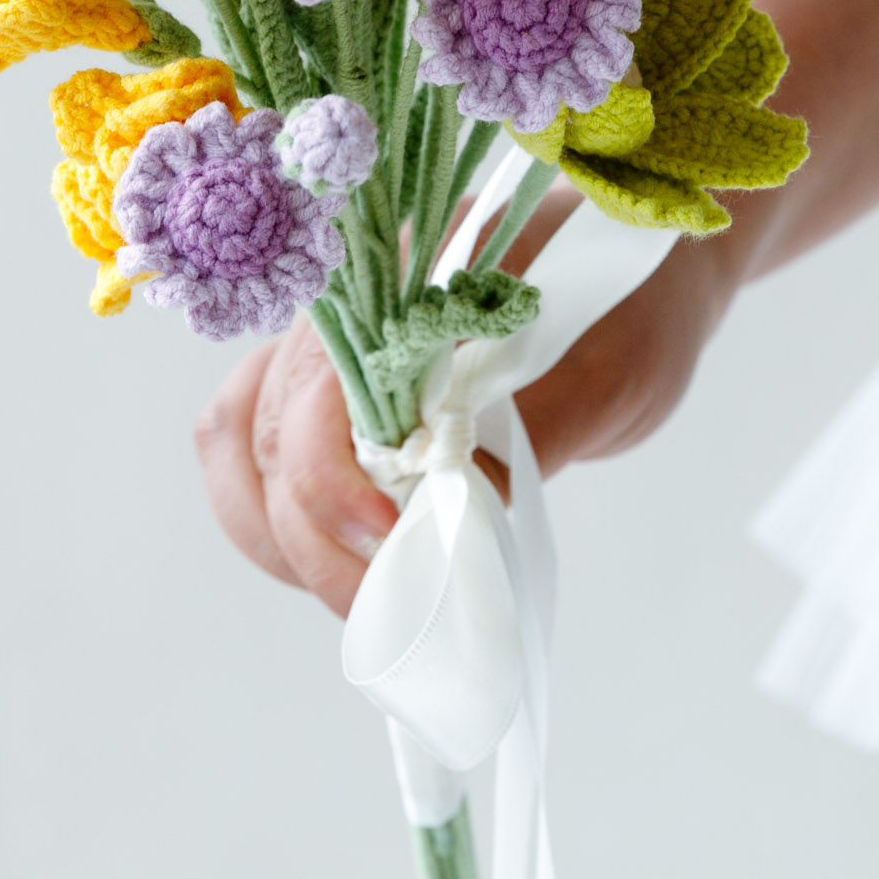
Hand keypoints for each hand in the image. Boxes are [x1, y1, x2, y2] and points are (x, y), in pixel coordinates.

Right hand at [193, 214, 741, 618]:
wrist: (637, 272)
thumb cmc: (632, 311)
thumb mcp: (611, 373)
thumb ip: (534, 428)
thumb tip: (457, 507)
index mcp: (409, 277)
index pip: (320, 387)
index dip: (333, 482)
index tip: (394, 541)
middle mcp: (346, 304)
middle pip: (270, 432)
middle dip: (314, 538)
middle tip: (392, 605)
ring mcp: (325, 343)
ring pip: (241, 445)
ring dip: (280, 536)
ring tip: (364, 596)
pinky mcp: (325, 384)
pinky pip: (251, 448)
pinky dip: (273, 518)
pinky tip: (334, 562)